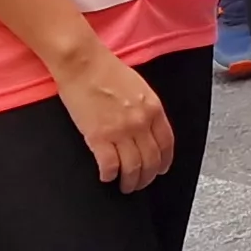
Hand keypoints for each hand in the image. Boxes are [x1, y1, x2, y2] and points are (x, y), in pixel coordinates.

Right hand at [53, 50, 175, 192]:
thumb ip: (146, 109)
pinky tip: (106, 177)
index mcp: (154, 109)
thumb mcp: (139, 87)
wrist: (83, 63)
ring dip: (130, 182)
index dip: (165, 162)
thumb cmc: (106, 70)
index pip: (166, 144)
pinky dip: (109, 175)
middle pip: (151, 160)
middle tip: (140, 184)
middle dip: (147, 177)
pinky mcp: (99, 137)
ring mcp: (121, 131)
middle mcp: (141, 123)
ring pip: (133, 167)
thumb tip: (146, 127)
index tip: (161, 170)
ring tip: (125, 187)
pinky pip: (109, 165)